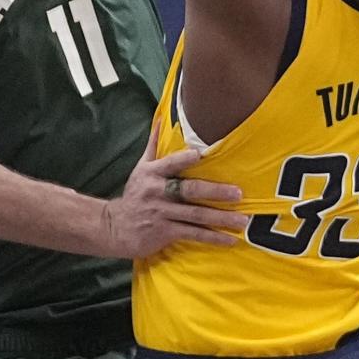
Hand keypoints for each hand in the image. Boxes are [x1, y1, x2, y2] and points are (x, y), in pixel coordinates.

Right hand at [97, 121, 247, 257]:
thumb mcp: (140, 167)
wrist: (116, 227)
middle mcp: (157, 192)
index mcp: (152, 173)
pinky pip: (192, 234)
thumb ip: (153, 145)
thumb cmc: (135, 193)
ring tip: (241, 221)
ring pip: (195, 215)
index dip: (184, 159)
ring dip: (220, 218)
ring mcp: (162, 213)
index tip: (201, 155)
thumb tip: (160, 118)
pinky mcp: (165, 232)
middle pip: (189, 190)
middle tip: (238, 193)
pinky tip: (229, 240)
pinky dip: (212, 238)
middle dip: (215, 192)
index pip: (170, 163)